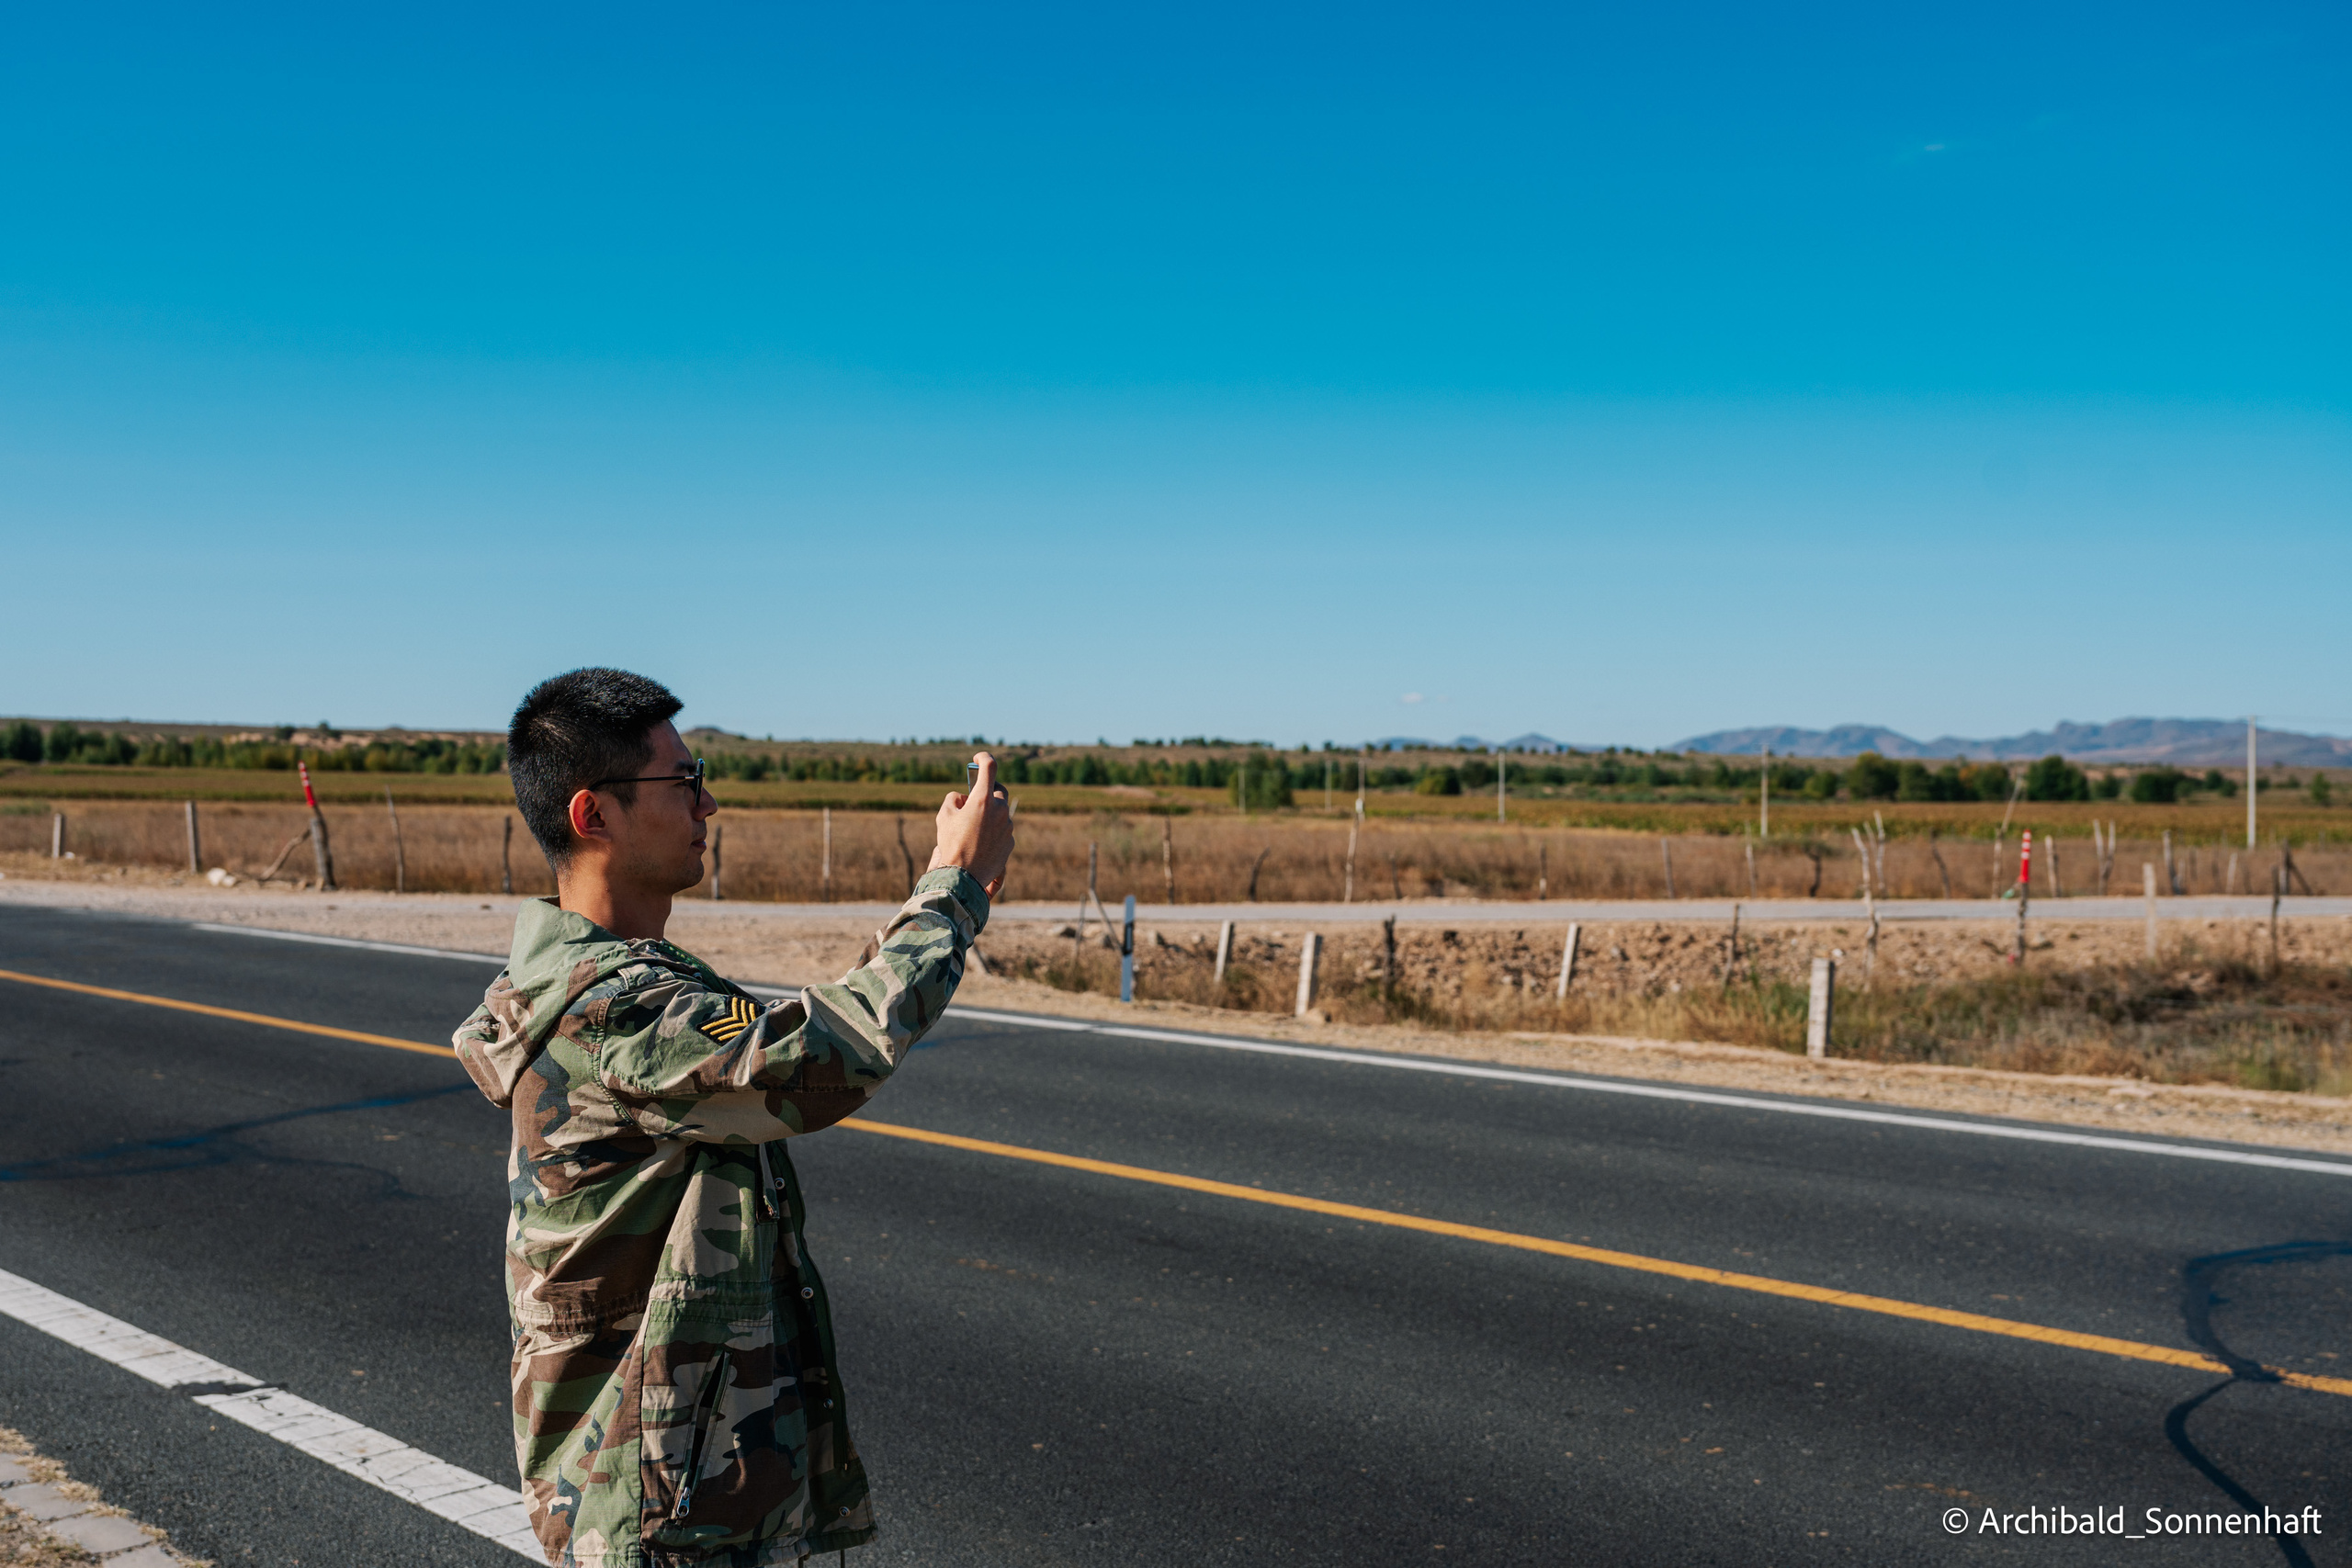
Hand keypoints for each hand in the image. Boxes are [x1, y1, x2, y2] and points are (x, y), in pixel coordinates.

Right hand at [928, 751, 1014, 897]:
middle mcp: (999, 810)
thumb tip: (963, 798)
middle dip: (988, 789)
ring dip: (989, 813)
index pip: (989, 766)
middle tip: (976, 795)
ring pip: (1000, 812)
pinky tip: (980, 840)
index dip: (983, 758)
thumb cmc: (951, 844)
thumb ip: (953, 799)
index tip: (977, 758)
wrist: (963, 877)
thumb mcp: (943, 816)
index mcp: (982, 799)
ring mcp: (1007, 827)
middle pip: (999, 790)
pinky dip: (993, 830)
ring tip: (973, 824)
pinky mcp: (1010, 842)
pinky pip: (1002, 830)